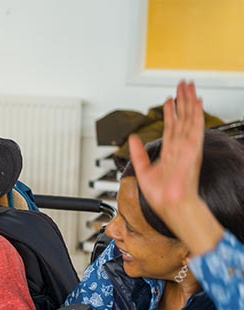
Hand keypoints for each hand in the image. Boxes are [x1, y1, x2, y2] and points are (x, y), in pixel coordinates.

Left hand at [129, 81, 203, 225]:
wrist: (171, 205)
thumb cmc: (161, 196)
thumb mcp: (143, 171)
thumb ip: (138, 153)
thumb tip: (132, 139)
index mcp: (170, 152)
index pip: (171, 127)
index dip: (170, 112)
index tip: (169, 100)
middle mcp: (180, 148)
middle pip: (182, 118)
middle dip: (182, 101)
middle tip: (182, 85)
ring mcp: (187, 147)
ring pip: (188, 118)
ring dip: (188, 101)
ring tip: (188, 86)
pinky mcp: (192, 149)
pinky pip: (195, 128)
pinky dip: (196, 114)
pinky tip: (197, 102)